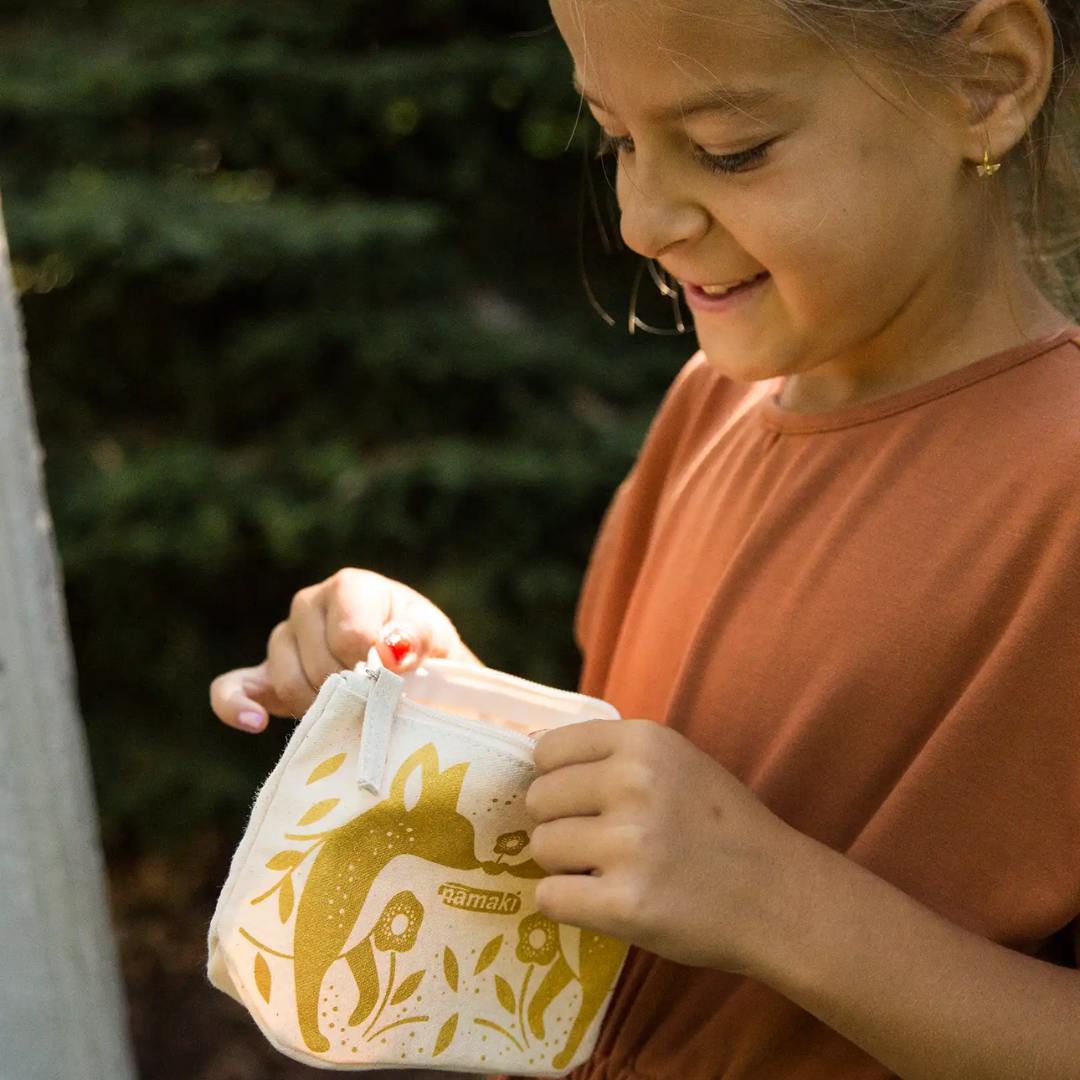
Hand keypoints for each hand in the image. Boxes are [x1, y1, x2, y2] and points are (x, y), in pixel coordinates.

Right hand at [210, 568, 479, 732]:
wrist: (414, 675)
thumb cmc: (425, 651)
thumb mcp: (434, 638)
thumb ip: (417, 637)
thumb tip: (390, 651)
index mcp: (350, 587)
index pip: (349, 635)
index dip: (373, 669)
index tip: (397, 683)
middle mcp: (309, 606)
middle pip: (318, 663)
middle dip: (351, 693)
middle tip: (380, 706)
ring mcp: (283, 641)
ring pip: (287, 681)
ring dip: (322, 708)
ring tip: (354, 715)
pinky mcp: (263, 676)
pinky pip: (231, 688)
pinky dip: (237, 707)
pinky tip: (257, 723)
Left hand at [526, 719, 799, 972]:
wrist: (779, 896)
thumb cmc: (720, 827)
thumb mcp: (675, 763)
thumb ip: (612, 755)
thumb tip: (529, 751)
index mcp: (643, 741)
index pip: (547, 751)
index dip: (558, 779)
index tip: (583, 801)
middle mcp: (633, 783)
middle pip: (538, 799)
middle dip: (560, 823)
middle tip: (600, 842)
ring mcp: (629, 845)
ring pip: (541, 848)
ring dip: (565, 866)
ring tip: (609, 872)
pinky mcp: (625, 904)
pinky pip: (549, 897)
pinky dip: (567, 904)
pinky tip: (601, 902)